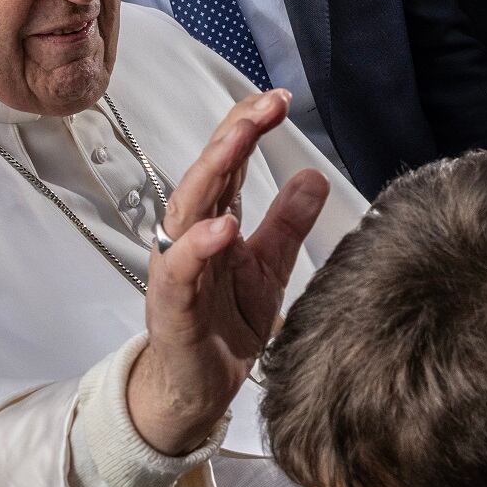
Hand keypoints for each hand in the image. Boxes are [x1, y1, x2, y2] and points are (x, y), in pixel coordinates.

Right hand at [129, 89, 329, 455]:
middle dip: (234, 134)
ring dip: (211, 171)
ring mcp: (177, 269)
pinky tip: (222, 227)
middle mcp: (190, 236)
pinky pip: (179, 272)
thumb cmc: (226, 323)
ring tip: (239, 140)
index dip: (247, 127)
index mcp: (213, 221)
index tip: (278, 98)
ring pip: (186, 209)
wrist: (199, 388)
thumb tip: (313, 175)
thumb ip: (288, 221)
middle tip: (264, 105)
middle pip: (207, 173)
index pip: (227, 162)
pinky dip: (198, 247)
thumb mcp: (269, 266)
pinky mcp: (173, 308)